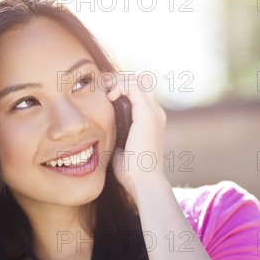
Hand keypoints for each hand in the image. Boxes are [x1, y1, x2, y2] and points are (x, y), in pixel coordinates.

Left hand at [103, 72, 167, 197]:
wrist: (144, 181)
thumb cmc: (132, 171)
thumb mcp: (122, 148)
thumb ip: (117, 136)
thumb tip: (104, 132)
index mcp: (151, 121)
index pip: (140, 91)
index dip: (123, 86)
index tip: (105, 93)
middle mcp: (155, 113)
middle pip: (142, 80)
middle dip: (121, 78)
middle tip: (103, 86)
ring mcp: (153, 113)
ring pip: (139, 79)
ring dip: (119, 80)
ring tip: (106, 90)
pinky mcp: (147, 115)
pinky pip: (134, 86)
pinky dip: (120, 86)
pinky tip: (110, 97)